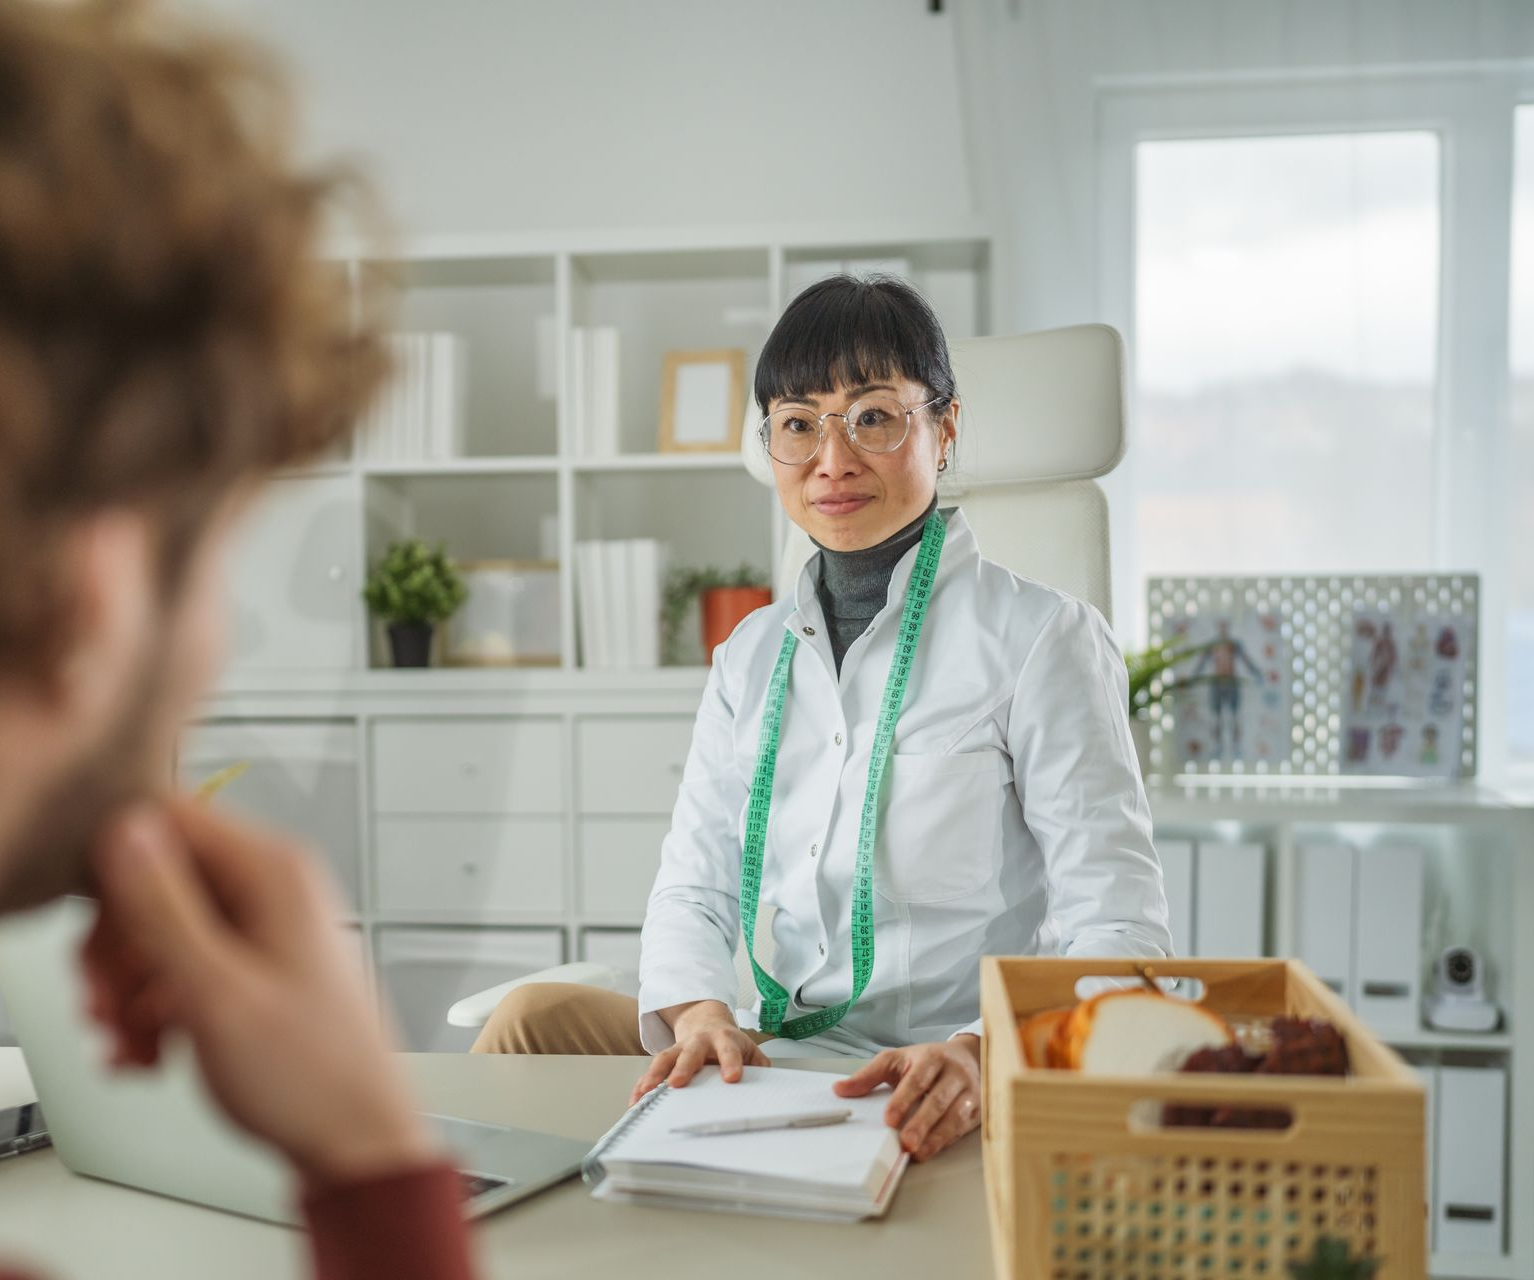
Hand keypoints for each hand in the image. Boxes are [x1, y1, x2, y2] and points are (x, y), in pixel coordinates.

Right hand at [83, 797, 436, 1188]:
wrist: (356, 1142)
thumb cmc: (312, 1077)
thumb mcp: (216, 991)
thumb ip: (165, 909)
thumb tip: (127, 831)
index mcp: (275, 872)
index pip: (169, 819)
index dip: (117, 873)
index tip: (100, 936)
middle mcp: (274, 889)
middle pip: (156, 879)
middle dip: (118, 947)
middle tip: (105, 1003)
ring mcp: (265, 928)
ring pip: (161, 929)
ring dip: (130, 988)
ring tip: (131, 1040)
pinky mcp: (254, 967)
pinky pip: (181, 965)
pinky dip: (155, 1008)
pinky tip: (150, 1051)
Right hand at [629, 1000, 770, 1104]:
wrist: (706, 1022)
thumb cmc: (729, 1043)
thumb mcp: (750, 1050)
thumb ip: (761, 1066)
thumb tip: (769, 1085)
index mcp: (725, 1039)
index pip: (729, 1050)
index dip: (731, 1062)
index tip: (732, 1077)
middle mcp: (700, 1041)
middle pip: (691, 1052)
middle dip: (684, 1067)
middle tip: (677, 1082)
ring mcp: (681, 1048)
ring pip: (665, 1058)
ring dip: (655, 1076)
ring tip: (646, 1093)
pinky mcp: (667, 1058)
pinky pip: (652, 1071)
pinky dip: (642, 1086)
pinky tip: (636, 1100)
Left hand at [833, 1036, 981, 1161]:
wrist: (968, 1057)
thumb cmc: (926, 1061)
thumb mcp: (896, 1060)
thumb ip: (869, 1075)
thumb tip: (839, 1089)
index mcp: (931, 1058)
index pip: (917, 1079)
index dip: (903, 1099)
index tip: (889, 1119)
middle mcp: (953, 1074)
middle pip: (938, 1100)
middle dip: (922, 1123)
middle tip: (906, 1143)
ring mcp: (969, 1091)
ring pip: (955, 1116)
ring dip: (936, 1137)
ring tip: (918, 1153)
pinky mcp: (978, 1108)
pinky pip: (964, 1127)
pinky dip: (947, 1140)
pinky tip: (932, 1150)